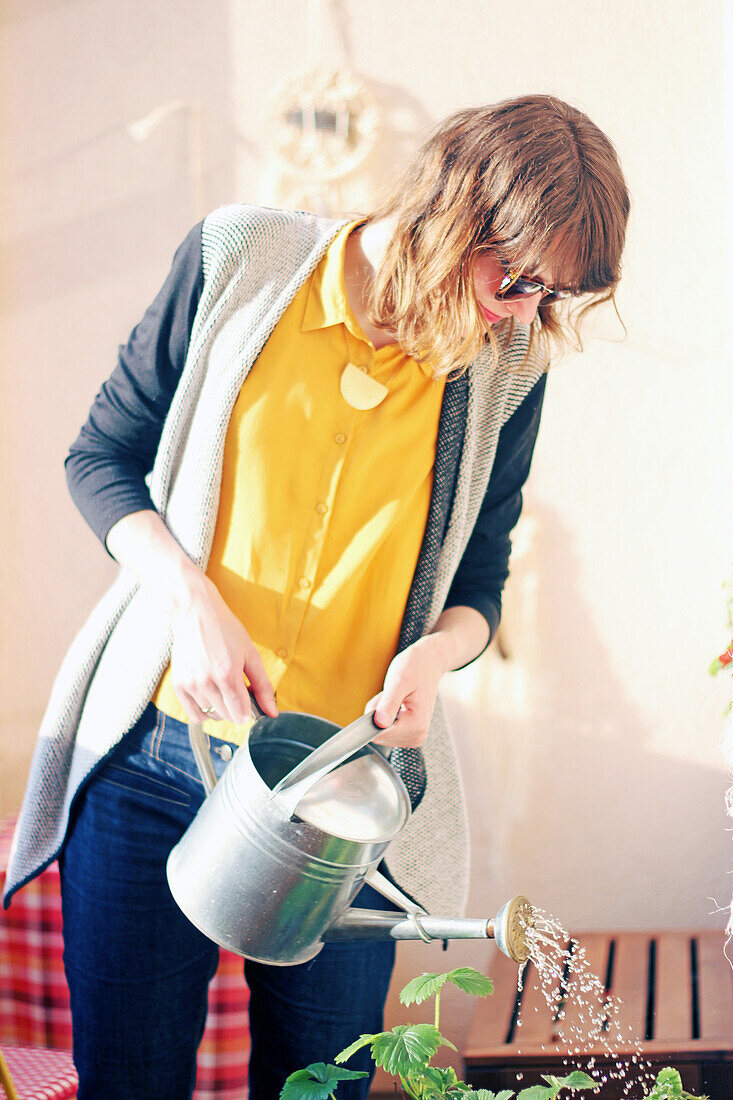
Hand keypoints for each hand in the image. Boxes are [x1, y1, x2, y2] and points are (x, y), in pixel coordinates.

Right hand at [169, 574, 277, 723]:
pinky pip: (194, 714)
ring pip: (211, 715)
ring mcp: (191, 685)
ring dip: (221, 708)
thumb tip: (272, 712)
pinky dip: (205, 712)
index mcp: (228, 675)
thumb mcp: (250, 655)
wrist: (196, 613)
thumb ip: (263, 686)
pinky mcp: (178, 685)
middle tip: (237, 688)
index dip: (250, 711)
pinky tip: (211, 697)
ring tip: (222, 688)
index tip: (250, 700)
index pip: (241, 713)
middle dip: (237, 707)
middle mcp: (207, 683)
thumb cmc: (225, 630)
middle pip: (228, 716)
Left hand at [365, 633, 452, 748]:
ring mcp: (415, 735)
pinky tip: (397, 704)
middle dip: (378, 715)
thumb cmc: (416, 668)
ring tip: (395, 698)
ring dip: (381, 715)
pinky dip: (386, 717)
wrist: (429, 663)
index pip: (380, 735)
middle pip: (380, 736)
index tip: (384, 699)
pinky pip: (388, 731)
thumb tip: (379, 723)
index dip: (373, 716)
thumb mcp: (399, 681)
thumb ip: (389, 704)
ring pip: (381, 734)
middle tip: (390, 695)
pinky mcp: (411, 733)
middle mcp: (418, 735)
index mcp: (416, 725)